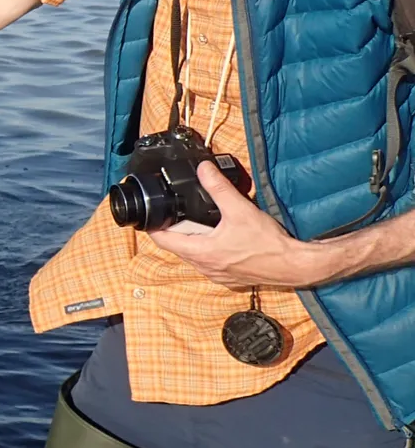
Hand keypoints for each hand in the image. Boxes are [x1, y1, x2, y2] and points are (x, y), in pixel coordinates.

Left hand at [147, 159, 329, 288]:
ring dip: (193, 241)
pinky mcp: (230, 278)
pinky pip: (210, 263)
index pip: (163, 240)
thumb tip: (204, 170)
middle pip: (178, 247)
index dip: (154, 227)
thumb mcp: (239, 209)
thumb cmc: (268, 243)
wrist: (294, 265)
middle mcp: (204, 267)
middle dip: (176, 231)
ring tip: (201, 224)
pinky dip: (210, 251)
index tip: (152, 216)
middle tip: (180, 214)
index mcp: (200, 252)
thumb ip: (218, 188)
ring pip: (194, 256)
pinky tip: (221, 239)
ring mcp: (217, 275)